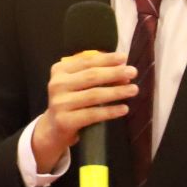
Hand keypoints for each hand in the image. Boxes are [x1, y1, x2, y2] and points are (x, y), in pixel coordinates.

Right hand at [30, 51, 136, 171]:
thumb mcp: (77, 85)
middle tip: (133, 72)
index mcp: (60, 71)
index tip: (124, 58)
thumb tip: (123, 73)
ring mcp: (59, 103)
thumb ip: (95, 76)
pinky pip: (92, 114)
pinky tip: (124, 109)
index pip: (87, 61)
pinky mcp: (64, 121)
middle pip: (91, 76)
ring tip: (133, 90)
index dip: (107, 59)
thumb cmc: (70, 102)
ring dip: (116, 92)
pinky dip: (110, 111)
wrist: (52, 129)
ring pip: (94, 95)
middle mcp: (57, 85)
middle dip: (114, 73)